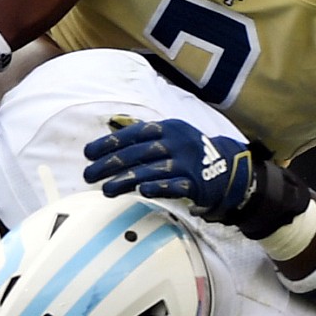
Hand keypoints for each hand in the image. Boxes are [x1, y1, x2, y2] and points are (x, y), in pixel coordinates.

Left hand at [82, 118, 256, 222]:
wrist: (228, 168)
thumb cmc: (189, 152)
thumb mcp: (170, 134)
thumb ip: (143, 131)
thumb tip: (113, 123)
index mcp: (168, 128)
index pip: (133, 133)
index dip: (109, 143)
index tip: (87, 153)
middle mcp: (177, 142)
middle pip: (138, 153)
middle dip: (110, 164)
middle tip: (88, 175)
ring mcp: (187, 163)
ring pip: (152, 170)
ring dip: (127, 180)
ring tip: (105, 190)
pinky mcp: (196, 183)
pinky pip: (175, 185)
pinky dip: (159, 187)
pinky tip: (143, 192)